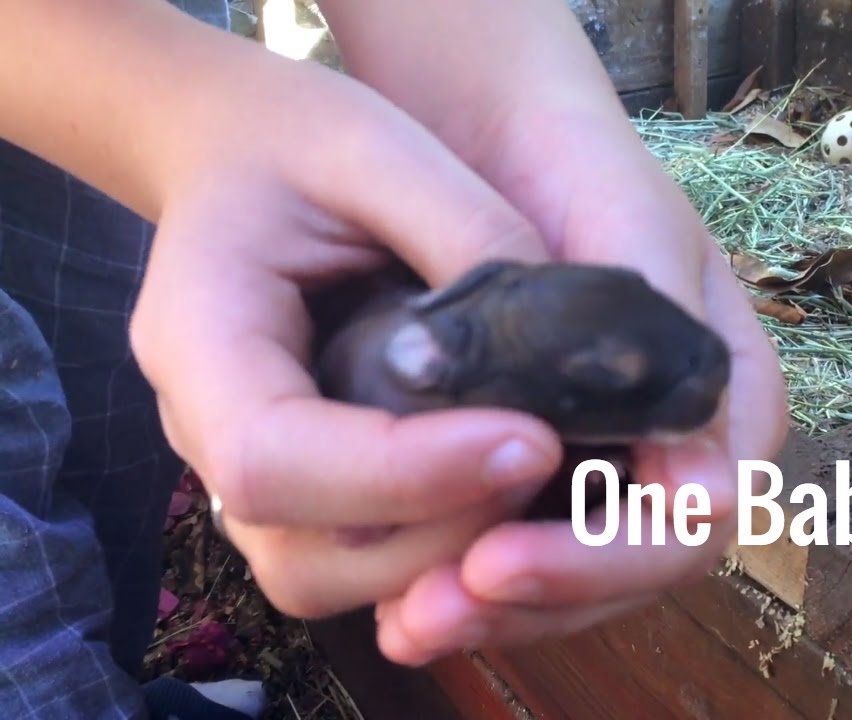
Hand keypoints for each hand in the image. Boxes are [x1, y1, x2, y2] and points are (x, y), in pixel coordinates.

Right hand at [128, 53, 569, 619]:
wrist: (233, 154)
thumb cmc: (293, 140)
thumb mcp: (380, 147)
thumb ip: (467, 233)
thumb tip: (566, 336)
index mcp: (197, 338)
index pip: (275, 458)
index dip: (406, 473)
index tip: (533, 438)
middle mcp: (202, 429)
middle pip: (302, 552)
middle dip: (441, 530)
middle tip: (551, 459)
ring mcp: (240, 472)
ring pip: (328, 577)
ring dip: (446, 555)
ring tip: (536, 476)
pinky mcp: (294, 486)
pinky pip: (356, 559)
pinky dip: (435, 551)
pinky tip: (506, 492)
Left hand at [371, 110, 789, 663]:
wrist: (495, 131)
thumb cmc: (578, 167)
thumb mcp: (634, 233)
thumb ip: (673, 346)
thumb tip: (706, 498)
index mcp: (730, 400)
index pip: (694, 519)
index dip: (606, 557)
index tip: (504, 559)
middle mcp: (679, 446)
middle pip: (629, 565)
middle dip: (537, 598)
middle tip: (436, 608)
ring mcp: (609, 460)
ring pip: (572, 573)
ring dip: (495, 606)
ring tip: (405, 621)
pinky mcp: (540, 465)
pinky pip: (519, 543)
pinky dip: (464, 576)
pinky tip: (400, 593)